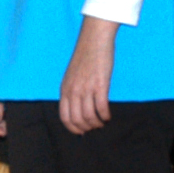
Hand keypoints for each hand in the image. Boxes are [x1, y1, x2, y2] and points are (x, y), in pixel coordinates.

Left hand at [59, 19, 117, 134]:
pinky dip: (106, 116)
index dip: (73, 128)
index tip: (81, 132)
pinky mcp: (100, 85)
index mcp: (64, 90)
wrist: (94, 40)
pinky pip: (102, 108)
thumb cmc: (85, 57)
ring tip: (103, 122)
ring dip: (98, 123)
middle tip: (95, 127)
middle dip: (87, 128)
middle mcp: (73, 91)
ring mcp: (86, 88)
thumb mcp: (71, 76)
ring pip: (90, 117)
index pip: (65, 117)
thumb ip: (72, 91)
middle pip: (78, 120)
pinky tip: (109, 116)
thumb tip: (77, 109)